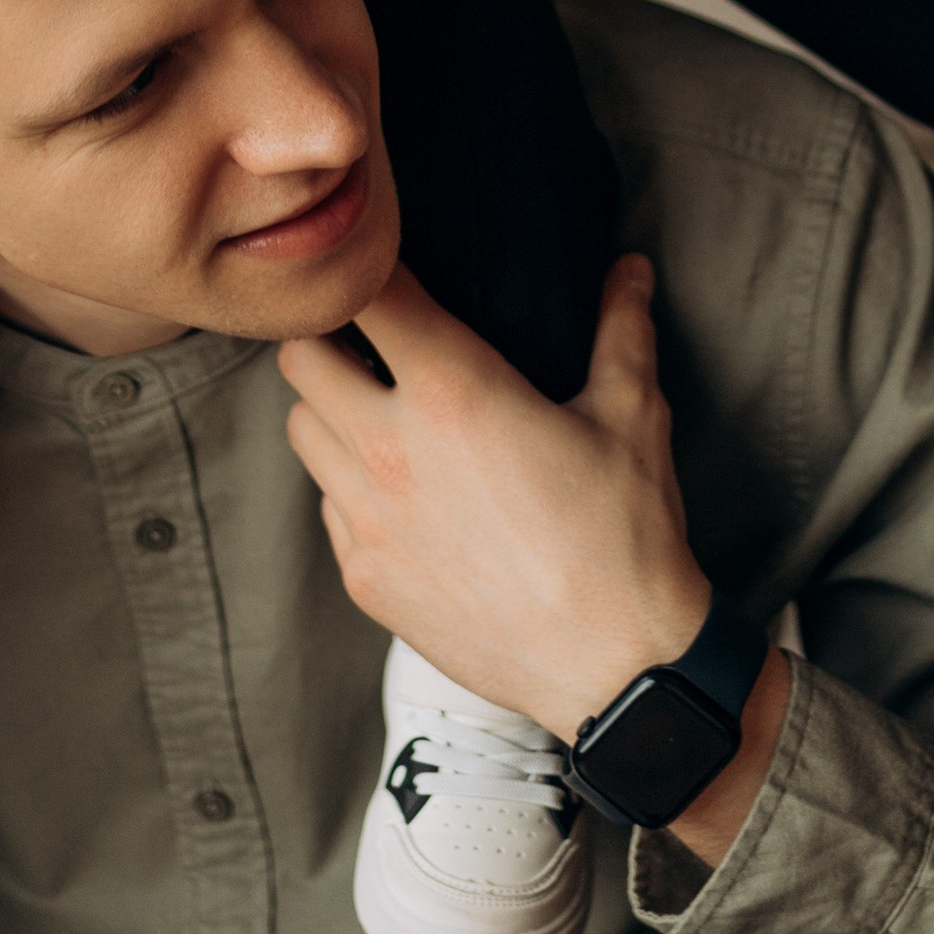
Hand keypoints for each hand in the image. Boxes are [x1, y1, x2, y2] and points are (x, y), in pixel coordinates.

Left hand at [282, 255, 723, 741]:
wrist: (615, 668)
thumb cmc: (625, 536)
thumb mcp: (633, 415)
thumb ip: (621, 328)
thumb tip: (629, 269)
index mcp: (453, 391)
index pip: (367, 295)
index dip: (369, 268)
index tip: (388, 265)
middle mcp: (390, 449)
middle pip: (301, 357)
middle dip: (329, 336)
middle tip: (374, 340)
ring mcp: (368, 520)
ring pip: (301, 432)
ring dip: (329, 410)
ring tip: (382, 412)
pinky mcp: (365, 578)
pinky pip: (327, 507)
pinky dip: (347, 486)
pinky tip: (402, 491)